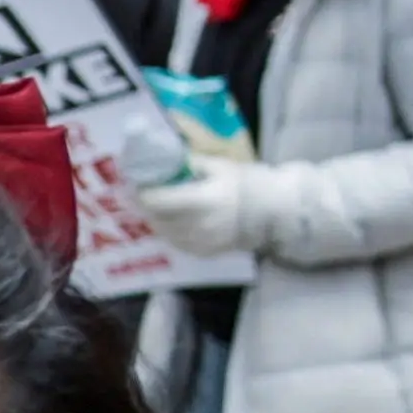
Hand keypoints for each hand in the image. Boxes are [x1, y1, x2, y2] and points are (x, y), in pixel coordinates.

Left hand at [138, 161, 255, 256]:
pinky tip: (176, 221)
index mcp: (201, 200)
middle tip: (149, 194)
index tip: (142, 183)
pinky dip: (171, 231)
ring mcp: (200, 242)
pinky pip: (176, 243)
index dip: (144, 192)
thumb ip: (190, 163)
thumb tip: (166, 160)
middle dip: (148, 205)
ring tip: (162, 207)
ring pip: (163, 232)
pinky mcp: (203, 253)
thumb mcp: (219, 166)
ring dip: (157, 219)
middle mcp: (197, 225)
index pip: (157, 200)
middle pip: (156, 217)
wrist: (270, 213)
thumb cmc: (246, 184)